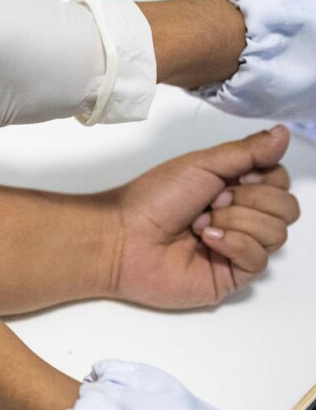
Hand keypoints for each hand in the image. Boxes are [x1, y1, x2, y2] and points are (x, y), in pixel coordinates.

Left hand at [112, 126, 299, 308]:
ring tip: (199, 223)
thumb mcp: (201, 164)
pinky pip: (259, 260)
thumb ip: (247, 151)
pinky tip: (206, 240)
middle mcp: (240, 218)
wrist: (122, 236)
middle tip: (211, 201)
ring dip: (236, 220)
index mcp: (233, 189)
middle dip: (249, 200)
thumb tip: (283, 133)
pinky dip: (233, 244)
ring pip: (276, 233)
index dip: (263, 178)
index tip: (232, 179)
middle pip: (286, 208)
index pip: (279, 182)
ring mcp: (237, 248)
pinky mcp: (231, 276)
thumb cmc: (153, 199)